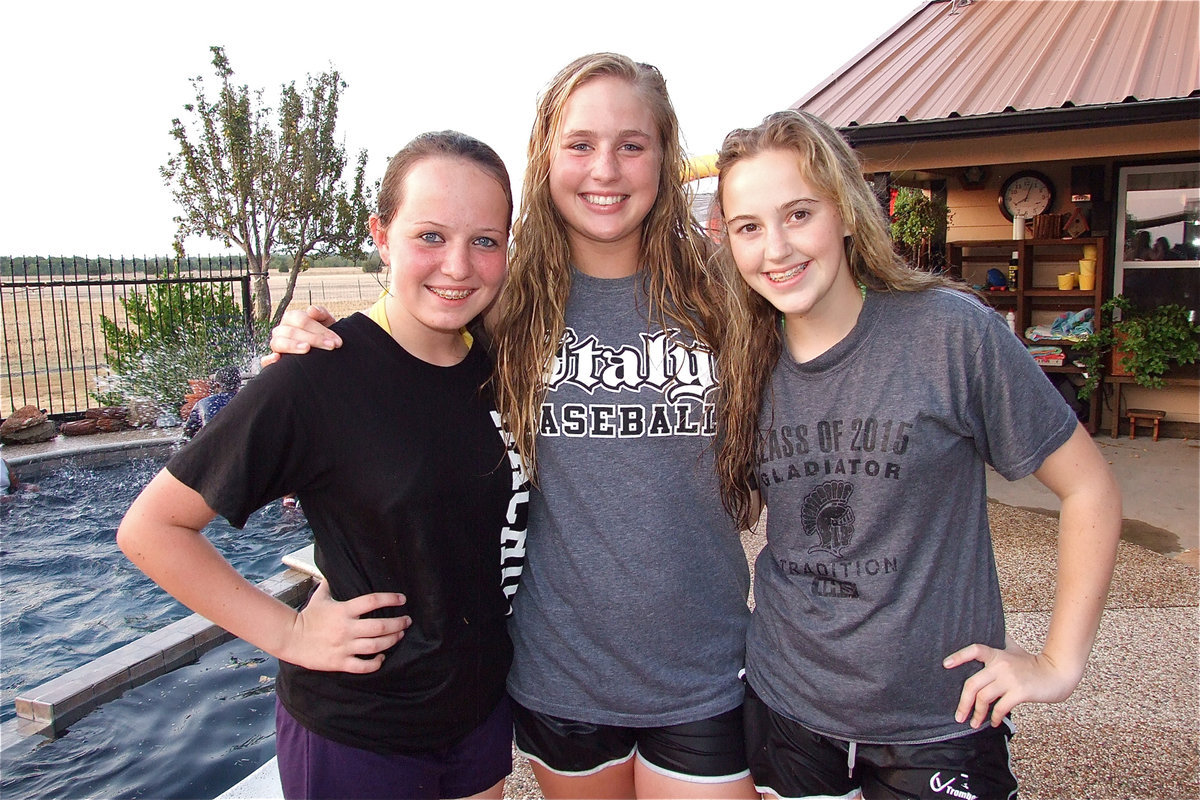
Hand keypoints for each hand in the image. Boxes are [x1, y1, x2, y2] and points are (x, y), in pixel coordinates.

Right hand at [260, 306, 341, 367]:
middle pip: (293, 331)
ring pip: (279, 343)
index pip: (303, 320)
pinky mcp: (274, 359)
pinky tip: (277, 358)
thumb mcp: (326, 322)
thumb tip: (311, 310)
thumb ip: (321, 314)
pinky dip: (268, 359)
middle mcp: (282, 329)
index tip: (336, 341)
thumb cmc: (323, 335)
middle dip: (314, 339)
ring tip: (307, 349)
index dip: (319, 330)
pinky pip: (265, 360)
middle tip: (330, 346)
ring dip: (293, 346)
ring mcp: (276, 344)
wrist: (323, 351)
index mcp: (292, 318)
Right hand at [280, 579, 410, 673]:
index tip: (402, 599)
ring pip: (376, 645)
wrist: (291, 638)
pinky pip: (363, 666)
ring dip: (391, 640)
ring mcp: (344, 646)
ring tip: (399, 635)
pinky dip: (375, 663)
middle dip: (398, 624)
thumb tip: (334, 568)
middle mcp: (346, 628)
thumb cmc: (308, 617)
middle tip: (407, 621)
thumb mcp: (320, 597)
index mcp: (344, 610)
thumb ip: (330, 584)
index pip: (373, 601)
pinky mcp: (340, 662)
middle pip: (380, 626)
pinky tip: (381, 658)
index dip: (391, 599)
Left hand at [943, 635, 1082, 728]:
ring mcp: (1010, 678)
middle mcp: (1001, 665)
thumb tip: (987, 632)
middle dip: (963, 703)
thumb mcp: (1014, 649)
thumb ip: (1000, 644)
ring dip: (977, 714)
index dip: (959, 656)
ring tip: (974, 723)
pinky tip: (993, 722)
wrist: (1057, 674)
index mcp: (997, 654)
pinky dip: (994, 717)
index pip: (974, 650)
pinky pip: (1000, 707)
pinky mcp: (1020, 692)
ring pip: (984, 698)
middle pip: (972, 684)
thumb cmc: (1033, 663)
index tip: (945, 665)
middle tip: (959, 716)